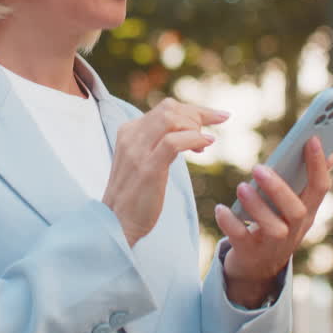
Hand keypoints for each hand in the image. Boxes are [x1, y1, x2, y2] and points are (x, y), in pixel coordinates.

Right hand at [103, 98, 228, 246]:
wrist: (116, 223)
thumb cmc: (135, 196)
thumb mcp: (142, 161)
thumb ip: (157, 143)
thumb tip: (185, 132)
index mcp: (129, 131)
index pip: (165, 108)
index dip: (194, 111)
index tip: (216, 117)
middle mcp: (131, 136)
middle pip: (170, 109)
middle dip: (199, 115)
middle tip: (213, 133)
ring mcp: (137, 151)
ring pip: (171, 119)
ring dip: (196, 127)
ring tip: (205, 146)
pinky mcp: (148, 168)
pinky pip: (174, 142)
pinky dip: (195, 139)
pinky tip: (205, 146)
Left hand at [213, 137, 332, 307]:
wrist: (257, 269)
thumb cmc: (275, 227)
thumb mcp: (294, 208)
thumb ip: (306, 183)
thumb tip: (330, 154)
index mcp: (307, 213)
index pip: (320, 188)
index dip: (317, 165)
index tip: (312, 139)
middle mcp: (294, 230)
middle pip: (296, 211)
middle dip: (279, 189)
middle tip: (259, 167)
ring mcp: (273, 245)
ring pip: (273, 228)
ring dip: (257, 207)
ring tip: (241, 187)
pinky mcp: (249, 253)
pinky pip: (240, 239)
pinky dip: (230, 223)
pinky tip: (221, 209)